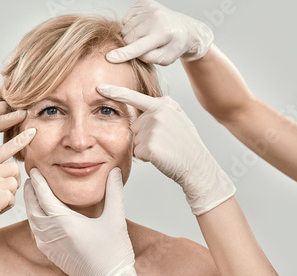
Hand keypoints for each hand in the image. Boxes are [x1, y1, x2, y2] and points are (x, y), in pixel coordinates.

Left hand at [0, 87, 26, 178]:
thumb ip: (3, 149)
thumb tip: (19, 142)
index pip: (0, 120)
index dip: (15, 117)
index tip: (26, 115)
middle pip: (2, 105)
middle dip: (13, 110)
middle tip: (21, 117)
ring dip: (7, 101)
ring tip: (12, 111)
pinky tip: (1, 104)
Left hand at [24, 168, 139, 275]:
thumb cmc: (113, 255)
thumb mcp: (116, 220)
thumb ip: (114, 193)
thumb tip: (115, 172)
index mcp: (65, 223)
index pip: (44, 196)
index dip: (38, 182)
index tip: (34, 170)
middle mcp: (53, 234)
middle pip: (33, 208)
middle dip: (30, 192)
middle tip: (31, 179)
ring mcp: (50, 246)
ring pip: (32, 221)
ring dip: (30, 206)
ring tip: (33, 194)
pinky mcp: (53, 254)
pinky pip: (36, 234)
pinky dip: (34, 221)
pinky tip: (39, 218)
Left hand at [97, 84, 234, 215]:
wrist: (198, 165)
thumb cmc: (186, 145)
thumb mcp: (178, 119)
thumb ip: (160, 111)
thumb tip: (143, 108)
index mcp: (163, 104)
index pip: (134, 97)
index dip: (115, 92)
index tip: (99, 87)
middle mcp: (157, 113)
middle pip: (133, 126)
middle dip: (143, 137)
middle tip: (164, 143)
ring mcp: (153, 129)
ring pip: (134, 140)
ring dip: (144, 148)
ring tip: (164, 149)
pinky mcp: (149, 145)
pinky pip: (137, 152)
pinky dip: (146, 158)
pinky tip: (161, 157)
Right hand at [106, 0, 213, 65]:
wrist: (184, 28)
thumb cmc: (174, 46)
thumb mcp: (166, 59)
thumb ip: (148, 58)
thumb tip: (131, 53)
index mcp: (163, 33)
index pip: (138, 47)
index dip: (123, 54)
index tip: (110, 58)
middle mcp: (156, 18)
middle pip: (128, 38)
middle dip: (130, 45)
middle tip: (142, 47)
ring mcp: (149, 8)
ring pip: (125, 28)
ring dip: (130, 35)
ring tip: (143, 37)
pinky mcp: (144, 3)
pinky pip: (126, 19)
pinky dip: (130, 26)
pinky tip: (142, 27)